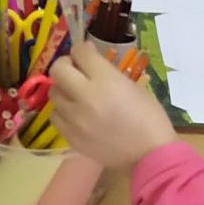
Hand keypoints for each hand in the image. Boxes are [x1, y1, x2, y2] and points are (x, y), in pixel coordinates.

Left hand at [44, 39, 175, 172]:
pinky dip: (63, 111)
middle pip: (58, 69)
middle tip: (76, 70)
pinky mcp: (71, 137)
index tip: (87, 54)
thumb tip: (88, 57)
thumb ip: (107, 71)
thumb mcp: (132, 86)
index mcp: (106, 81)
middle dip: (66, 65)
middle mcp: (86, 97)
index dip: (82, 50)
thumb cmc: (149, 117)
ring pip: (53, 93)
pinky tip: (75, 113)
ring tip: (77, 94)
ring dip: (63, 89)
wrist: (150, 155)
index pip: (80, 53)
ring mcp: (75, 119)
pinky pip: (55, 116)